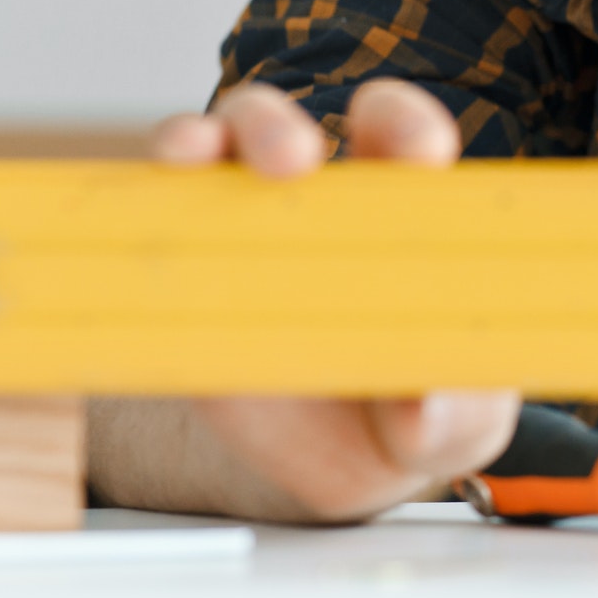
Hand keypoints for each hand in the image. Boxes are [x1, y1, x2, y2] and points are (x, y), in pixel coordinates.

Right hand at [87, 80, 520, 522]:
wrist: (333, 469)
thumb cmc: (416, 417)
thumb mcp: (455, 427)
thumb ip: (457, 415)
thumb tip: (426, 406)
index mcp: (402, 225)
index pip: (407, 144)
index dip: (406, 128)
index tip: (414, 148)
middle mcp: (320, 210)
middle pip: (291, 134)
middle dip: (278, 128)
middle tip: (290, 161)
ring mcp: (244, 228)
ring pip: (212, 153)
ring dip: (201, 140)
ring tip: (196, 157)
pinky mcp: (183, 269)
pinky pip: (150, 215)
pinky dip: (141, 195)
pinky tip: (145, 201)